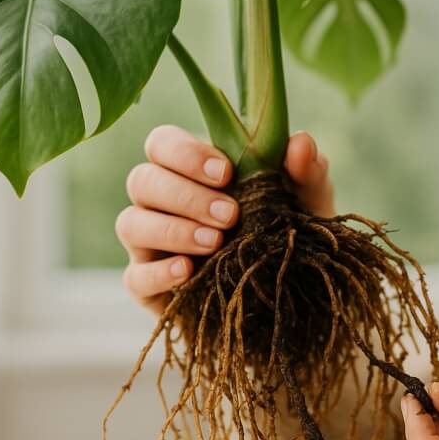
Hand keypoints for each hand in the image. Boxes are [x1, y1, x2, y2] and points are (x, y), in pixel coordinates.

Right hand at [117, 125, 335, 314]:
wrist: (291, 297)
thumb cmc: (290, 235)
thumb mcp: (308, 203)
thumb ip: (307, 171)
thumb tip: (300, 142)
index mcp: (190, 171)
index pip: (162, 143)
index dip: (185, 153)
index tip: (226, 172)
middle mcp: (161, 203)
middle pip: (143, 180)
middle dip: (185, 195)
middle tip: (230, 215)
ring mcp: (149, 245)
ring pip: (131, 223)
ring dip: (172, 229)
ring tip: (215, 243)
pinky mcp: (149, 288)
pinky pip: (135, 277)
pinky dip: (159, 273)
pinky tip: (189, 272)